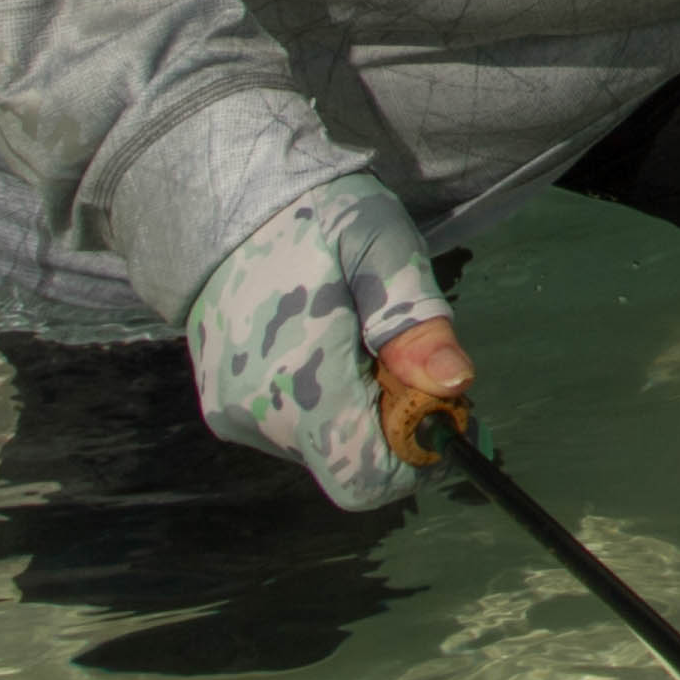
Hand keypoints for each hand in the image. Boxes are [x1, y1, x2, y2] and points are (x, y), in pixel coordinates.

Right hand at [185, 175, 472, 509]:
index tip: (445, 404)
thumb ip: (414, 322)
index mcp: (298, 380)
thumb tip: (454, 385)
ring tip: (363, 342)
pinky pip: (294, 432)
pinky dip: (328, 406)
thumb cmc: (316, 218)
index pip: (366, 475)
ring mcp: (234, 418)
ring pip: (324, 450)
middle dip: (395, 427)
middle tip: (406, 361)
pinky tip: (329, 349)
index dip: (418, 457)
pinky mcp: (224, 411)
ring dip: (361, 413)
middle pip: (350, 465)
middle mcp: (258, 416)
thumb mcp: (382, 249)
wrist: (225, 205)